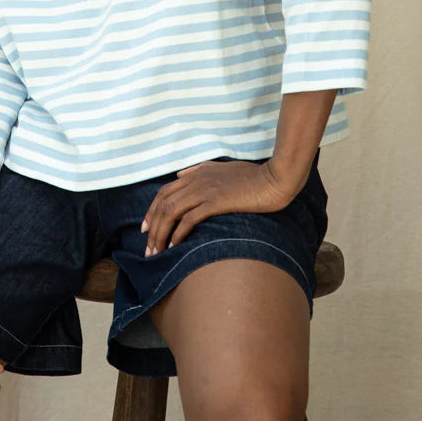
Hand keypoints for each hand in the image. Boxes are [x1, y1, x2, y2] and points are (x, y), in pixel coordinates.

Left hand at [140, 159, 298, 256]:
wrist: (275, 179)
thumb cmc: (253, 176)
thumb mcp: (222, 168)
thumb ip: (200, 170)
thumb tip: (181, 175)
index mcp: (196, 173)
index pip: (164, 192)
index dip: (151, 211)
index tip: (146, 229)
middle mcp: (196, 180)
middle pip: (163, 204)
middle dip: (152, 227)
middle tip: (149, 249)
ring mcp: (205, 190)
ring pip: (171, 212)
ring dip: (161, 234)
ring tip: (157, 252)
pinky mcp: (216, 201)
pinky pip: (189, 218)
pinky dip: (178, 233)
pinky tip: (175, 246)